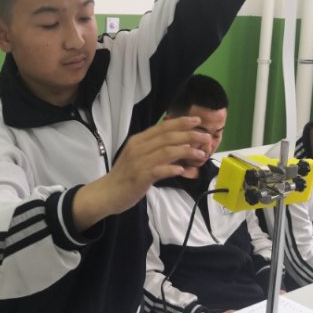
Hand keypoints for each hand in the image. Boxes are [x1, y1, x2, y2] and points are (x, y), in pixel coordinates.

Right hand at [72, 117, 207, 229]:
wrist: (107, 193)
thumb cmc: (125, 175)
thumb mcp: (138, 156)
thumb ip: (155, 149)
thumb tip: (179, 145)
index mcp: (139, 140)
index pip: (162, 127)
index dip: (181, 122)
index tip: (197, 120)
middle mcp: (139, 148)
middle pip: (168, 137)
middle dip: (190, 135)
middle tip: (206, 137)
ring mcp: (139, 162)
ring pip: (166, 151)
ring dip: (186, 151)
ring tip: (200, 154)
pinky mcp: (140, 177)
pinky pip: (159, 170)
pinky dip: (172, 169)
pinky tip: (182, 170)